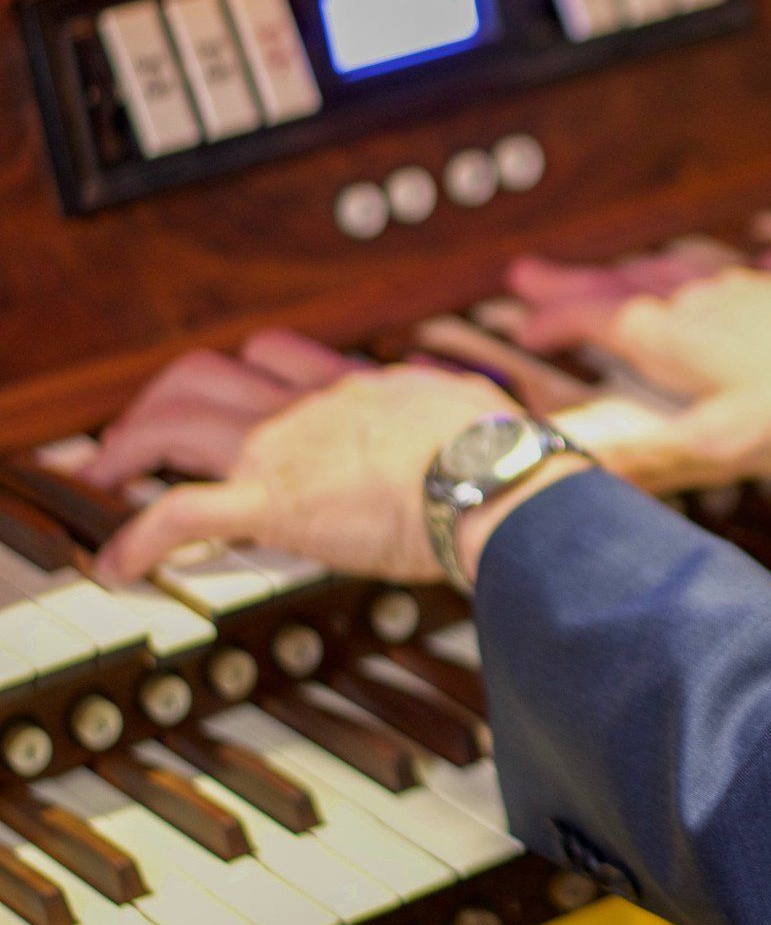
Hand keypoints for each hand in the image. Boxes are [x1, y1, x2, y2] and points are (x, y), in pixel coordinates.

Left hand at [96, 363, 519, 583]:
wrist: (498, 477)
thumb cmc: (508, 456)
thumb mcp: (488, 416)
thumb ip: (476, 417)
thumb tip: (514, 426)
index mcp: (359, 390)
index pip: (280, 361)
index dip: (245, 377)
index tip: (233, 394)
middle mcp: (309, 407)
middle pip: (207, 375)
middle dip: (160, 402)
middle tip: (139, 439)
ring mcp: (284, 449)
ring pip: (174, 422)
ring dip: (125, 449)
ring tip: (102, 478)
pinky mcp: (271, 503)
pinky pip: (180, 515)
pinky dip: (135, 538)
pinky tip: (114, 563)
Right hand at [500, 255, 770, 488]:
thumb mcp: (725, 443)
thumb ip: (646, 450)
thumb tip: (565, 459)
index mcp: (678, 335)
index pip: (597, 318)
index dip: (554, 321)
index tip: (518, 324)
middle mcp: (709, 301)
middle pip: (628, 285)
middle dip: (576, 283)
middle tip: (530, 275)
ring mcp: (758, 292)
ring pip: (682, 276)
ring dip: (639, 274)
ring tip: (616, 274)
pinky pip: (751, 278)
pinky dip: (727, 278)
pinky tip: (748, 275)